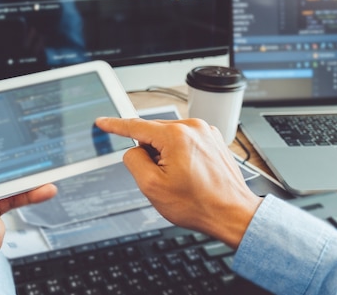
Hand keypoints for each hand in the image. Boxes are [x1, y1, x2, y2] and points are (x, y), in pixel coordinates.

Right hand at [95, 117, 262, 247]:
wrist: (233, 214)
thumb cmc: (199, 204)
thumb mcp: (152, 187)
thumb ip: (133, 161)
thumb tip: (133, 150)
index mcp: (176, 136)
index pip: (135, 126)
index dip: (115, 126)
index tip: (102, 122)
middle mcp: (193, 127)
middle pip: (153, 134)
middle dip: (150, 154)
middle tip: (161, 178)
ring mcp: (205, 132)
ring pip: (168, 138)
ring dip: (165, 156)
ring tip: (180, 179)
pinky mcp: (213, 139)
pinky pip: (184, 141)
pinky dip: (179, 155)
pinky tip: (189, 175)